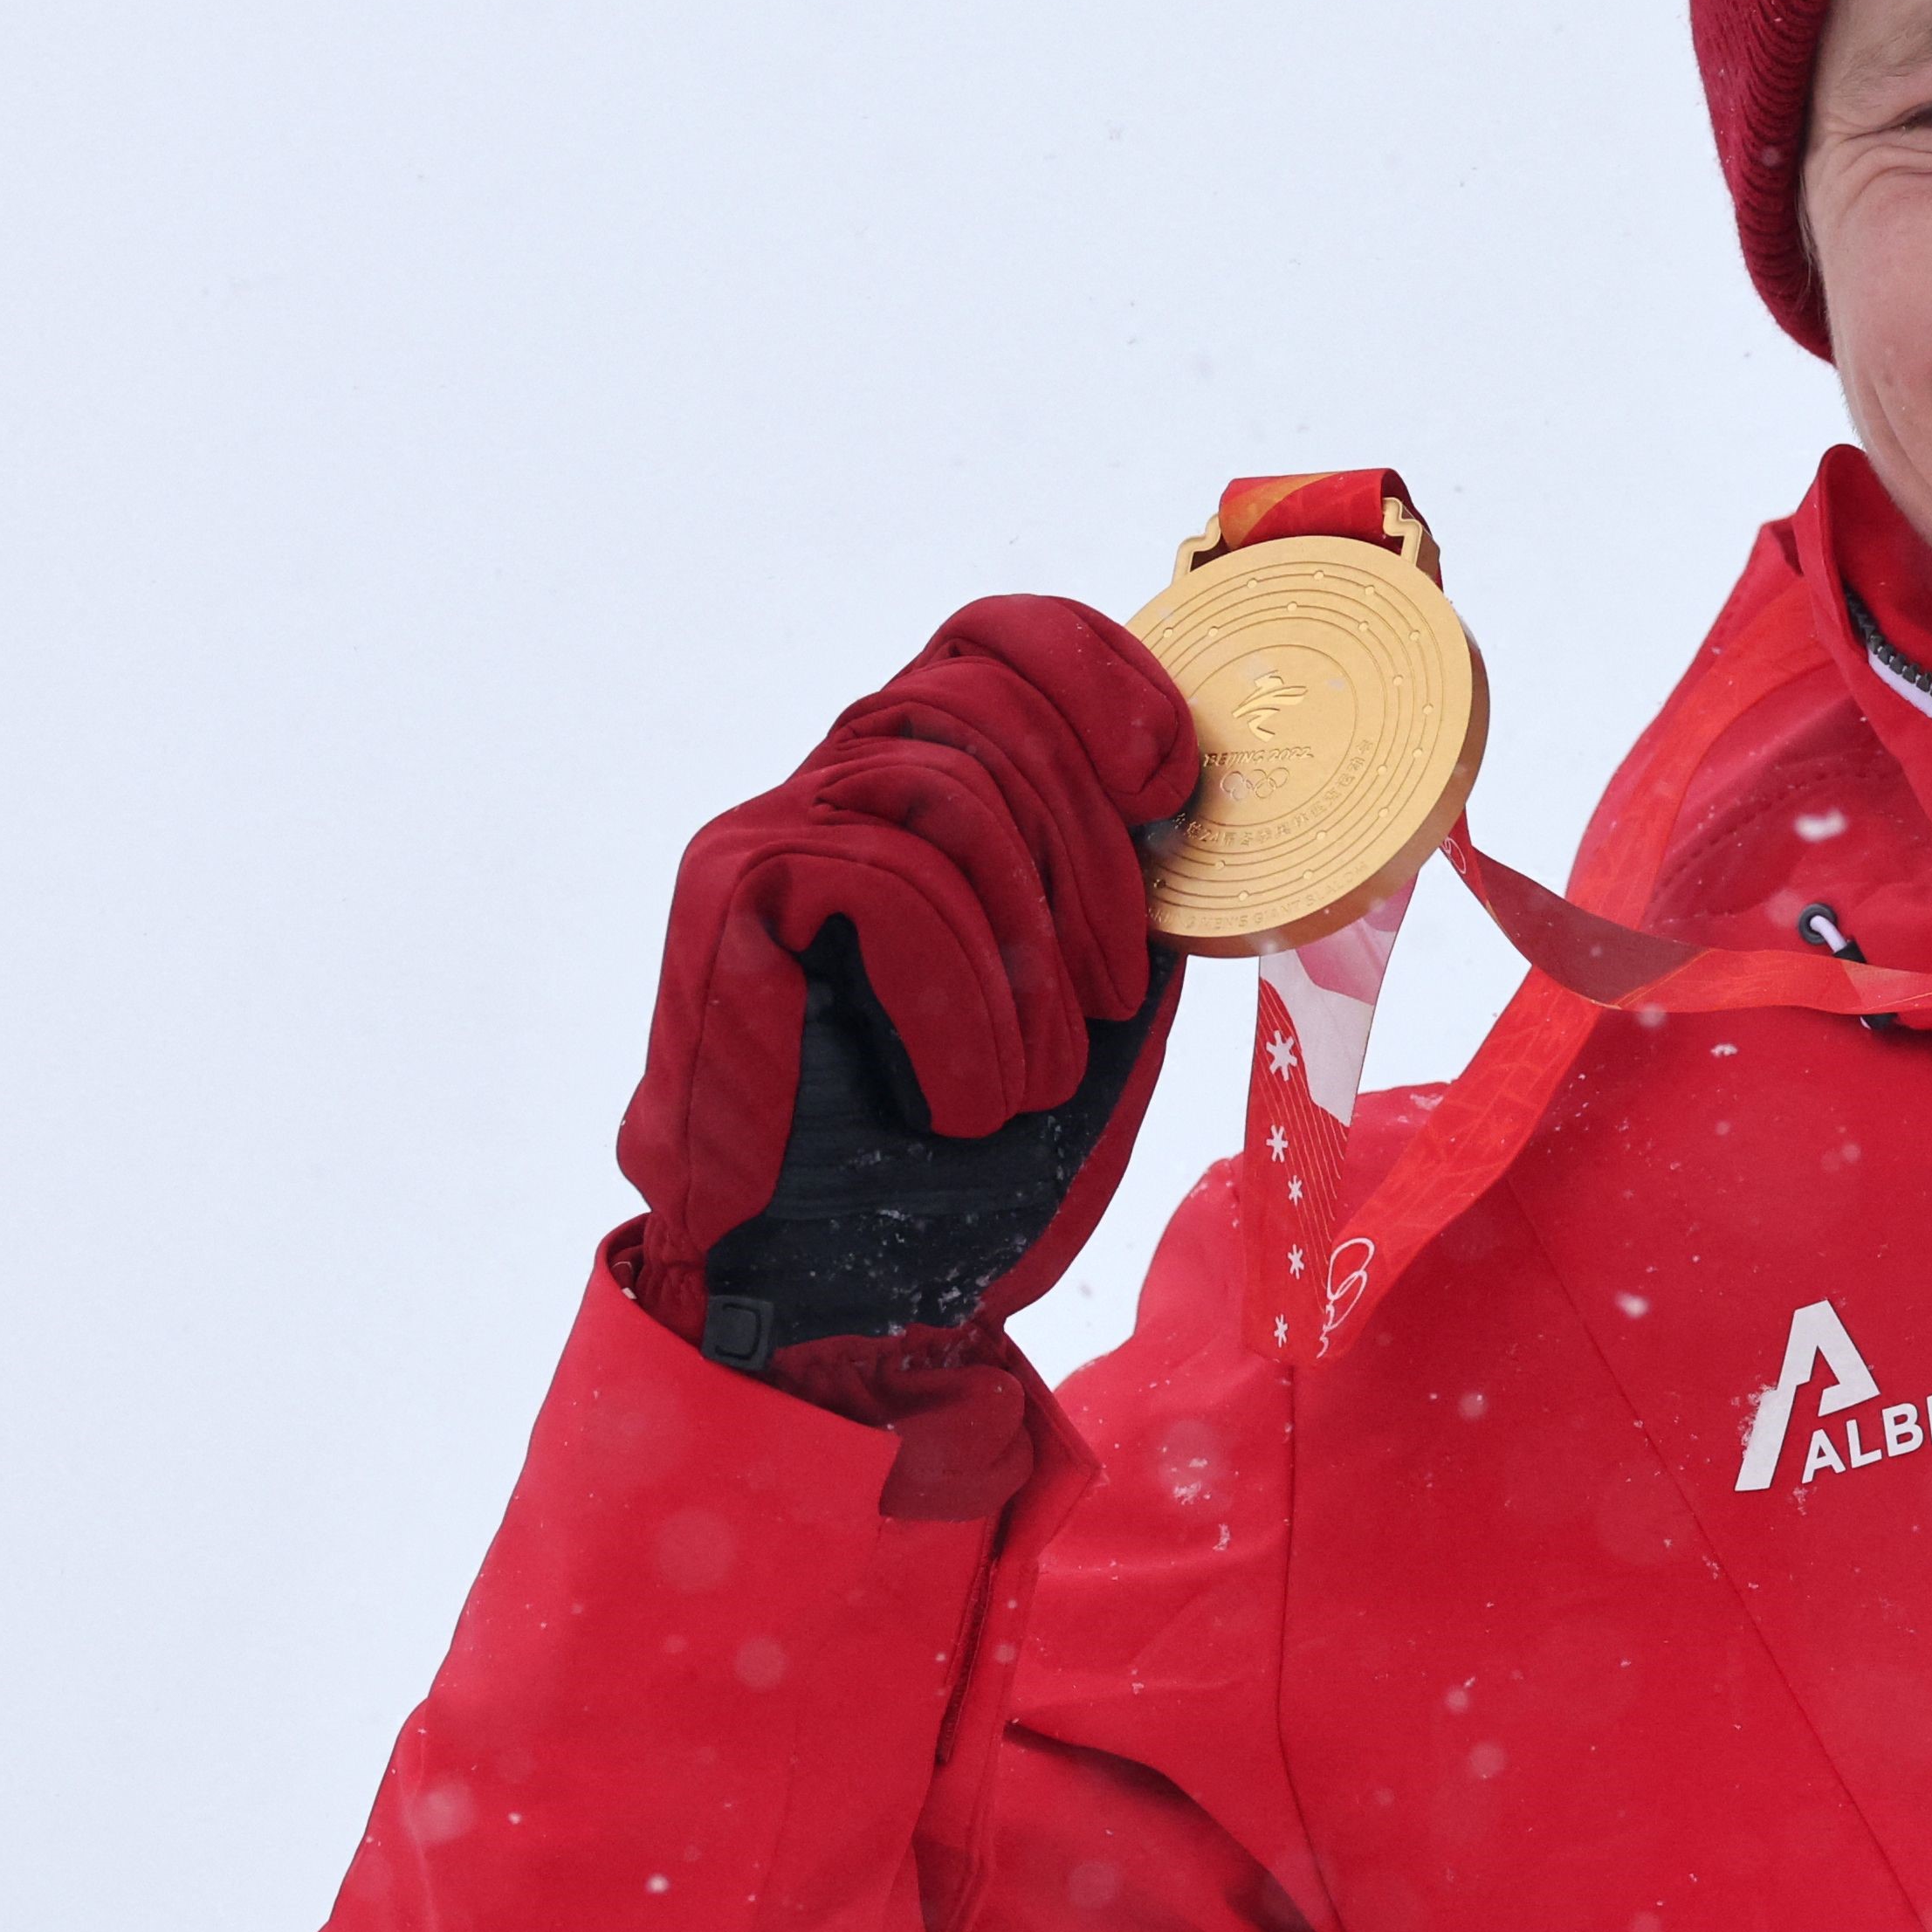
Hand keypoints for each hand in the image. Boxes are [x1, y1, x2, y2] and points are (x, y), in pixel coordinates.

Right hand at [619, 597, 1203, 1365]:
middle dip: (1087, 838)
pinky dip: (955, 997)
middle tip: (1117, 990)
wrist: (844, 1295)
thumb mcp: (1101, 990)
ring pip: (942, 782)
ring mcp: (773, 829)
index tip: (1173, 780)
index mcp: (934, 783)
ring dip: (1029, 941)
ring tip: (1040, 1074)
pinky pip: (878, 872)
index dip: (1100, 669)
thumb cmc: (980, 1155)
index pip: (1002, 636)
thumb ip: (1135, 877)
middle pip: (981, 691)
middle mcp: (841, 782)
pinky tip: (966, 1097)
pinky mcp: (726, 892)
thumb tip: (1205, 773)